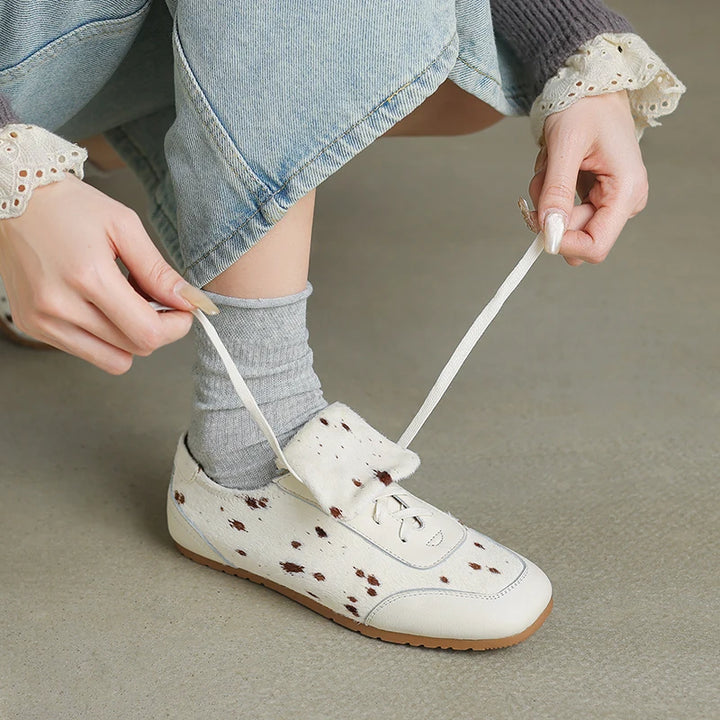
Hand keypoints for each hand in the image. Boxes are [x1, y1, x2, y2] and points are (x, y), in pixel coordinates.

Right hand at [0, 175, 211, 373]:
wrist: (15, 200)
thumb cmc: (68, 207)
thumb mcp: (125, 227)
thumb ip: (158, 271)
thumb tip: (187, 301)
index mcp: (88, 277)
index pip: (147, 333)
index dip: (176, 327)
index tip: (183, 312)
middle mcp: (60, 306)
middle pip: (134, 348)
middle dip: (157, 328)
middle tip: (155, 300)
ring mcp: (42, 321)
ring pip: (113, 359)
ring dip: (130, 338)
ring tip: (125, 303)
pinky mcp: (32, 327)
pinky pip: (87, 352)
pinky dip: (105, 338)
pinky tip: (100, 306)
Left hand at [529, 91, 648, 265]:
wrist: (590, 86)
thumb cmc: (584, 106)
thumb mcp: (565, 146)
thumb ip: (557, 191)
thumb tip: (549, 231)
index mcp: (627, 192)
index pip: (596, 246)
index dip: (564, 245)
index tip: (538, 227)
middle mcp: (624, 202)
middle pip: (576, 235)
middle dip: (550, 212)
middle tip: (542, 178)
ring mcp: (610, 201)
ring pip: (564, 223)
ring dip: (546, 197)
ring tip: (551, 163)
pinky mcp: (596, 197)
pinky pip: (562, 210)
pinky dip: (548, 191)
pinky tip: (555, 166)